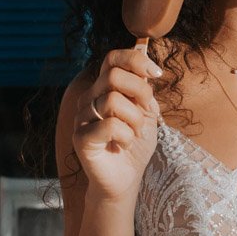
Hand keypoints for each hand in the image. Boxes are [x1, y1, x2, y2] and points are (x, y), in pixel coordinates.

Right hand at [72, 46, 163, 200]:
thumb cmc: (135, 144)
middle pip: (114, 76)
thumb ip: (145, 90)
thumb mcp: (147, 113)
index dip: (136, 59)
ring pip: (113, 101)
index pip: (113, 58)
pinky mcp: (80, 137)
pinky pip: (110, 125)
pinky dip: (126, 137)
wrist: (126, 178)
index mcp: (104, 88)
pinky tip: (123, 146)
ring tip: (134, 135)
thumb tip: (148, 70)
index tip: (156, 74)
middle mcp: (90, 98)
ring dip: (135, 120)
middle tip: (145, 113)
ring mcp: (82, 117)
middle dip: (140, 93)